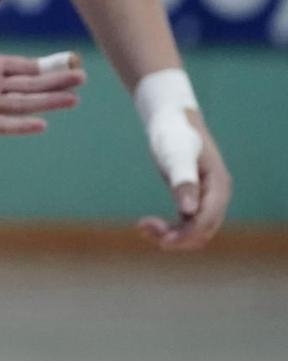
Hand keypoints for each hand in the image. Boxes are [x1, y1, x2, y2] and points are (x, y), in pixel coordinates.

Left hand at [0, 0, 82, 133]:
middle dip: (55, 83)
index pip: (25, 68)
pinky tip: (41, 124)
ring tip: (73, 99)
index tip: (72, 62)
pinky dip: (18, 125)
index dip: (47, 67)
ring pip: (20, 104)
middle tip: (82, 79)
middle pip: (29, 86)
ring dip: (46, 102)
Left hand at [138, 111, 229, 251]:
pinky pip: (186, 223)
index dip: (187, 234)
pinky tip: (146, 224)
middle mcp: (217, 196)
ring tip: (142, 227)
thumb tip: (189, 212)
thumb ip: (184, 182)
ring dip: (171, 234)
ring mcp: (205, 197)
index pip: (208, 221)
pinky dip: (169, 228)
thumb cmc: (173, 134)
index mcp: (219, 186)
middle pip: (203, 231)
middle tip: (143, 228)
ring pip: (194, 230)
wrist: (170, 119)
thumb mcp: (176, 156)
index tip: (162, 241)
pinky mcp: (192, 198)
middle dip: (177, 236)